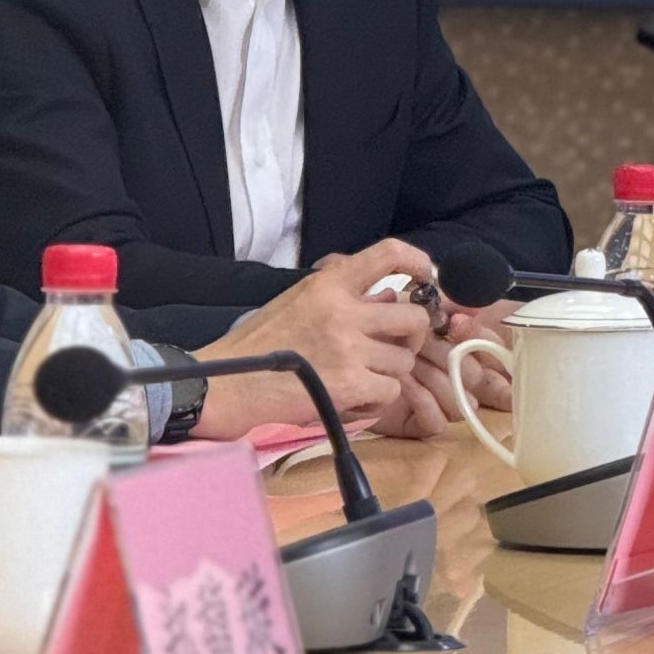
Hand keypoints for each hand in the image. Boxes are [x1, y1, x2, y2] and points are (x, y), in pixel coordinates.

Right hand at [190, 238, 435, 439]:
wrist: (227, 382)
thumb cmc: (260, 343)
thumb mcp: (299, 301)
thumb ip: (343, 296)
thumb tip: (389, 295)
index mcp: (329, 283)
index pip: (388, 254)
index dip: (419, 261)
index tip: (426, 276)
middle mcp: (344, 310)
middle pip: (413, 316)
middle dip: (413, 335)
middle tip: (396, 347)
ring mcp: (349, 348)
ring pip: (403, 360)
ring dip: (390, 373)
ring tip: (362, 378)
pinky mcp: (349, 384)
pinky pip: (390, 391)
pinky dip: (378, 400)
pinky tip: (355, 398)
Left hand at [376, 314, 516, 440]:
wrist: (344, 357)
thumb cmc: (380, 328)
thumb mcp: (410, 307)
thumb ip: (443, 305)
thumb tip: (469, 309)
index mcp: (463, 344)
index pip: (492, 345)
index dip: (480, 336)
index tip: (455, 323)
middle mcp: (459, 375)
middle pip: (478, 374)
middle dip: (449, 355)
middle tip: (422, 342)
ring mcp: (444, 401)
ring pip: (463, 400)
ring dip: (435, 377)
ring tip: (409, 361)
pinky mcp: (424, 424)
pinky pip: (438, 421)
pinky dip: (423, 400)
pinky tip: (404, 382)